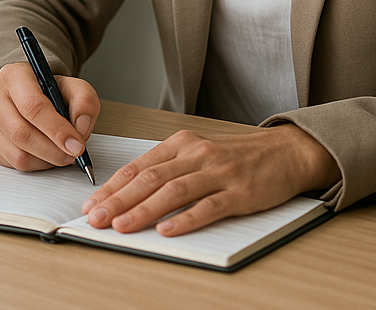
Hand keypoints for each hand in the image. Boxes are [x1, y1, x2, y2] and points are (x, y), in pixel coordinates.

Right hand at [0, 62, 99, 170]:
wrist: (35, 96)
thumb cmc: (51, 92)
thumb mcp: (75, 89)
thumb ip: (84, 103)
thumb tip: (80, 128)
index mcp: (14, 75)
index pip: (31, 105)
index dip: (56, 129)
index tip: (76, 144)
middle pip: (21, 132)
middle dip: (52, 150)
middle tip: (72, 154)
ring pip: (16, 153)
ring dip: (45, 161)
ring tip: (60, 153)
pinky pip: (12, 164)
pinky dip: (34, 165)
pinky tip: (45, 154)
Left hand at [81, 125, 339, 235]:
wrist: (284, 152)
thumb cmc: (236, 157)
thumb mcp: (197, 154)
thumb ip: (169, 169)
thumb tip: (130, 193)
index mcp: (180, 144)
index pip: (137, 167)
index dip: (112, 186)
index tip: (91, 204)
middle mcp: (195, 154)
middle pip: (149, 178)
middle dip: (118, 200)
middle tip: (96, 218)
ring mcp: (217, 172)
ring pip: (172, 192)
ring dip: (143, 210)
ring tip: (122, 226)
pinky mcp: (240, 191)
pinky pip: (208, 207)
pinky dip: (185, 219)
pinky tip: (167, 230)